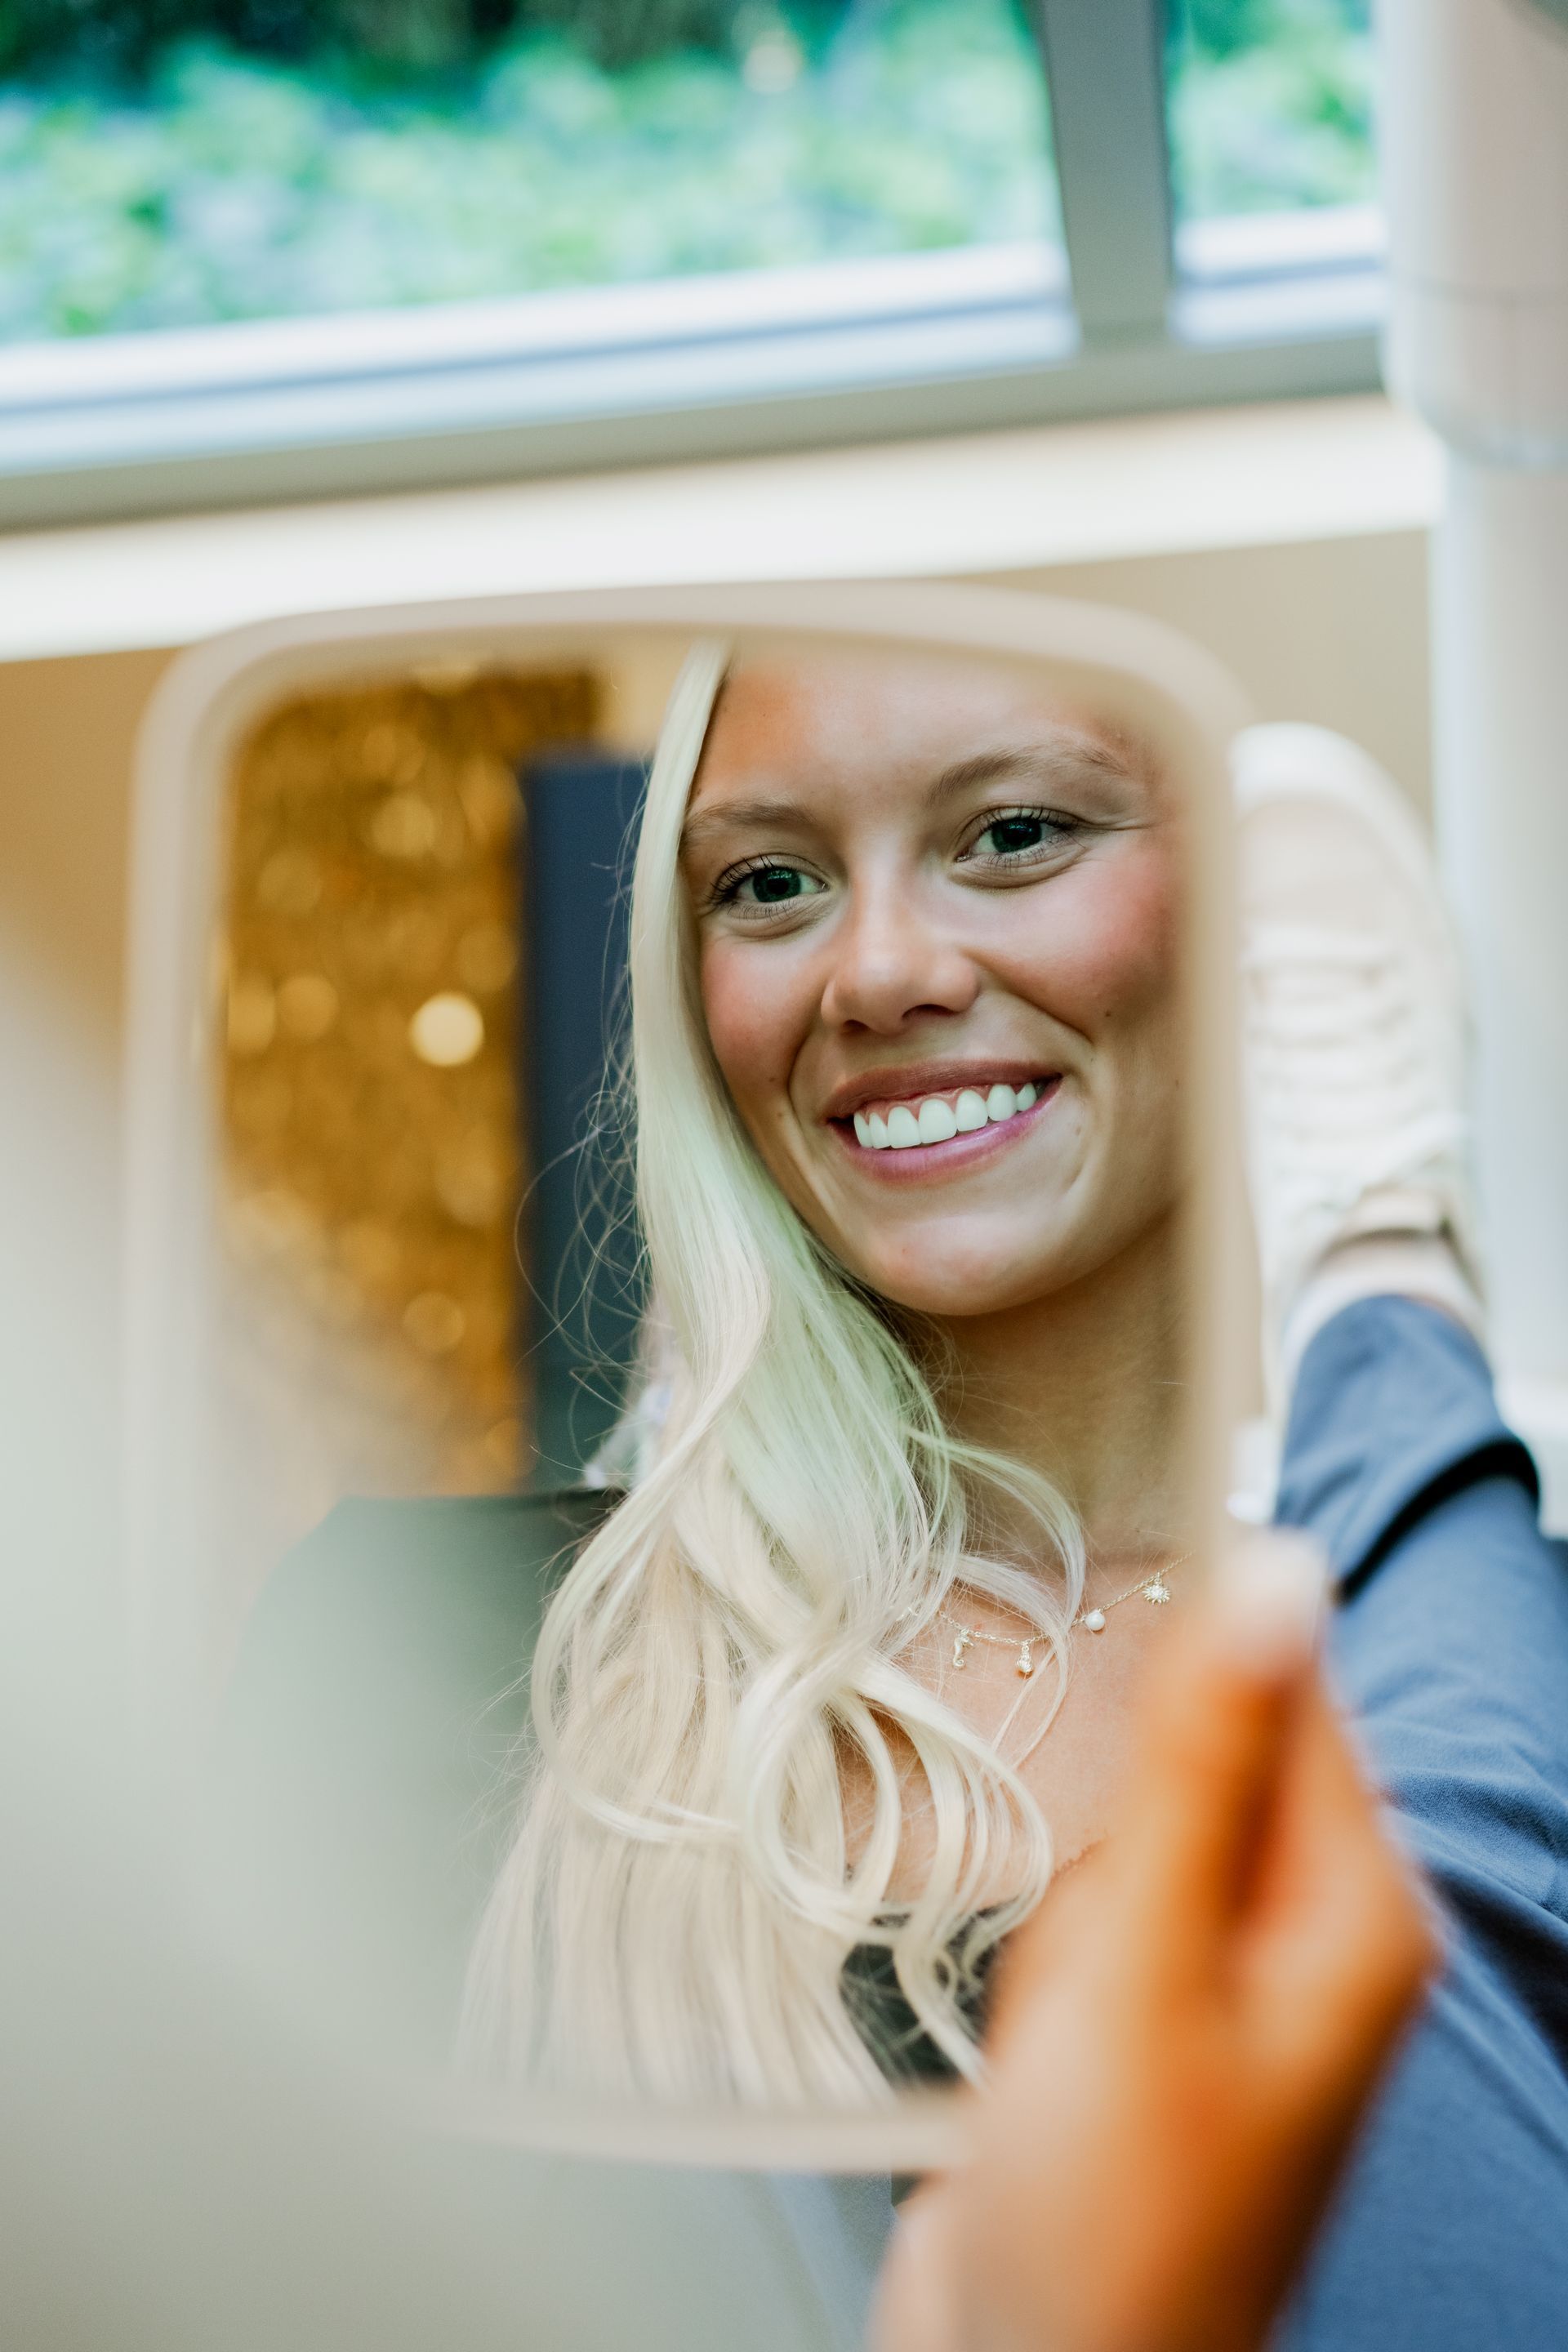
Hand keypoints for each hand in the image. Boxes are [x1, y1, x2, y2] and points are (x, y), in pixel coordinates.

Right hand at [874, 1532, 1436, 2351]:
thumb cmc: (1113, 2220)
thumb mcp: (1146, 1964)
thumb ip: (1204, 1759)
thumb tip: (1279, 1568)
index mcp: (1358, 1908)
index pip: (1292, 1688)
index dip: (1184, 1655)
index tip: (1092, 1664)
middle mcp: (1315, 1933)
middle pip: (1200, 1761)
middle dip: (1109, 1818)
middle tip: (1088, 1934)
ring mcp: (1235, 1978)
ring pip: (1129, 1835)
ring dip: (1071, 1897)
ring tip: (1064, 2017)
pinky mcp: (1159, 2016)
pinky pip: (1096, 1912)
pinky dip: (1053, 1950)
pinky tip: (1043, 2039)